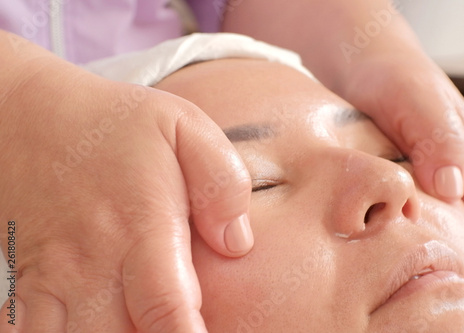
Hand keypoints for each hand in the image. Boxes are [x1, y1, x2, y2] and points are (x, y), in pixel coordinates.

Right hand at [0, 33, 252, 331]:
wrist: (32, 118)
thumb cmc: (114, 124)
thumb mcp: (183, 128)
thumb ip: (221, 184)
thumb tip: (238, 243)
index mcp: (141, 227)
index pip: (167, 311)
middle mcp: (93, 264)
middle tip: (181, 325)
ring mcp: (55, 279)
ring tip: (139, 327)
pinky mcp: (30, 285)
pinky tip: (90, 324)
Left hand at [341, 51, 463, 290]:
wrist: (362, 62)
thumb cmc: (392, 76)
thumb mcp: (413, 98)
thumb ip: (437, 138)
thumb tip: (450, 187)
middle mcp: (458, 176)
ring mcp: (433, 181)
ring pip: (457, 231)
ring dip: (462, 265)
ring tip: (452, 305)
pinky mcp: (406, 182)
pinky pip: (423, 221)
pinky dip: (425, 246)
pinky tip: (411, 267)